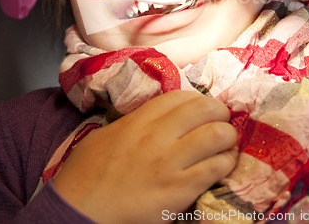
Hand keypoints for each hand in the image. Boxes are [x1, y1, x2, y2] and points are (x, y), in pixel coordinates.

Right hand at [53, 90, 237, 222]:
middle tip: (222, 122)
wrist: (80, 211)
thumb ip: (134, 122)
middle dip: (220, 113)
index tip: (203, 109)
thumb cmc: (86, 174)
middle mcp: (158, 135)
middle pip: (204, 110)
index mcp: (139, 119)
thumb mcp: (107, 134)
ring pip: (217, 136)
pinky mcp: (179, 190)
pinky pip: (215, 168)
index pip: (180, 97)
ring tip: (228, 143)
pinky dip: (226, 163)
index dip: (198, 99)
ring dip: (229, 137)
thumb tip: (157, 119)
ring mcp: (170, 162)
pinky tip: (224, 164)